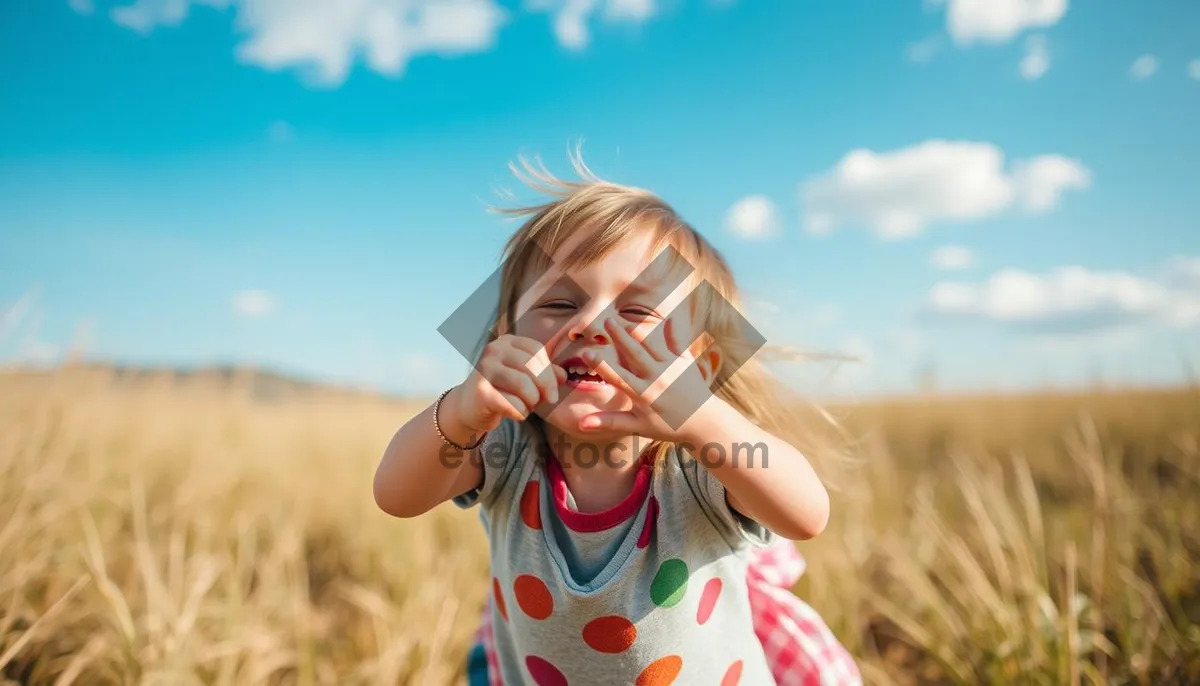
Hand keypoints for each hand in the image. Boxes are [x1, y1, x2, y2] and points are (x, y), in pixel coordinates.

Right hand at [454, 334, 565, 434]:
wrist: (468, 406)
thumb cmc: (502, 389)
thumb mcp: (525, 377)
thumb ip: (545, 373)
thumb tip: (563, 376)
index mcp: (506, 342)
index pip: (536, 350)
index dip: (550, 371)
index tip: (554, 390)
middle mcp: (493, 350)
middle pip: (531, 366)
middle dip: (545, 387)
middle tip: (547, 401)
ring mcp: (484, 369)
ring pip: (523, 385)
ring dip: (532, 401)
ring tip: (527, 406)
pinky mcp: (480, 392)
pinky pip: (512, 403)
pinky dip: (521, 412)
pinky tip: (518, 414)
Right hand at [577, 316, 720, 440]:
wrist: (704, 423)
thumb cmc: (668, 426)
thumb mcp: (637, 426)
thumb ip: (609, 421)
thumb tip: (581, 424)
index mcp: (643, 394)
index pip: (616, 377)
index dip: (600, 365)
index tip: (585, 353)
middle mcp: (656, 378)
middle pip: (634, 353)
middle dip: (619, 337)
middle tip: (606, 321)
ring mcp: (672, 368)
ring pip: (652, 345)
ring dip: (637, 331)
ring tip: (622, 319)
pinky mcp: (686, 362)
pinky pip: (677, 343)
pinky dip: (672, 330)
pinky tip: (667, 317)